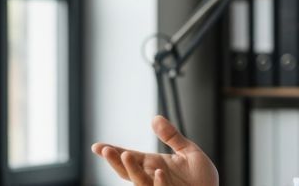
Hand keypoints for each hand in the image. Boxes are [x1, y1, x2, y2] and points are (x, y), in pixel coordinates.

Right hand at [91, 116, 218, 185]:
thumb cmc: (201, 177)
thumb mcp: (188, 151)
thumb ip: (172, 137)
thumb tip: (155, 118)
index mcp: (153, 165)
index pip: (130, 157)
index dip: (113, 152)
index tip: (97, 146)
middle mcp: (153, 177)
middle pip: (128, 171)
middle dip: (115, 161)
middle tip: (105, 150)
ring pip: (140, 182)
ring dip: (132, 170)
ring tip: (127, 154)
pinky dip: (159, 183)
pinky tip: (159, 172)